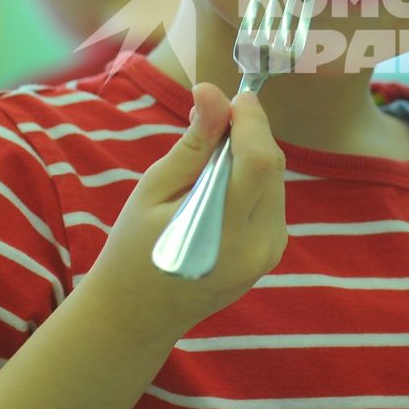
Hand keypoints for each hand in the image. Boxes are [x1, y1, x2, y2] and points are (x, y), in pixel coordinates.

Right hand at [93, 83, 287, 332]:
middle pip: (272, 167)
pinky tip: (220, 187)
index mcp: (223, 232)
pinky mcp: (272, 255)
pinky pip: (272, 200)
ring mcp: (269, 254)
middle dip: (250, 133)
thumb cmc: (132, 251)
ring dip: (251, 156)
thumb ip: (193, 145)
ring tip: (208, 159)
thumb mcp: (153, 191)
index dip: (252, 120)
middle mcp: (257, 246)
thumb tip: (212, 92)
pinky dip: (252, 181)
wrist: (137, 316)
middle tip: (213, 120)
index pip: (259, 161)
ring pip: (276, 181)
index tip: (234, 97)